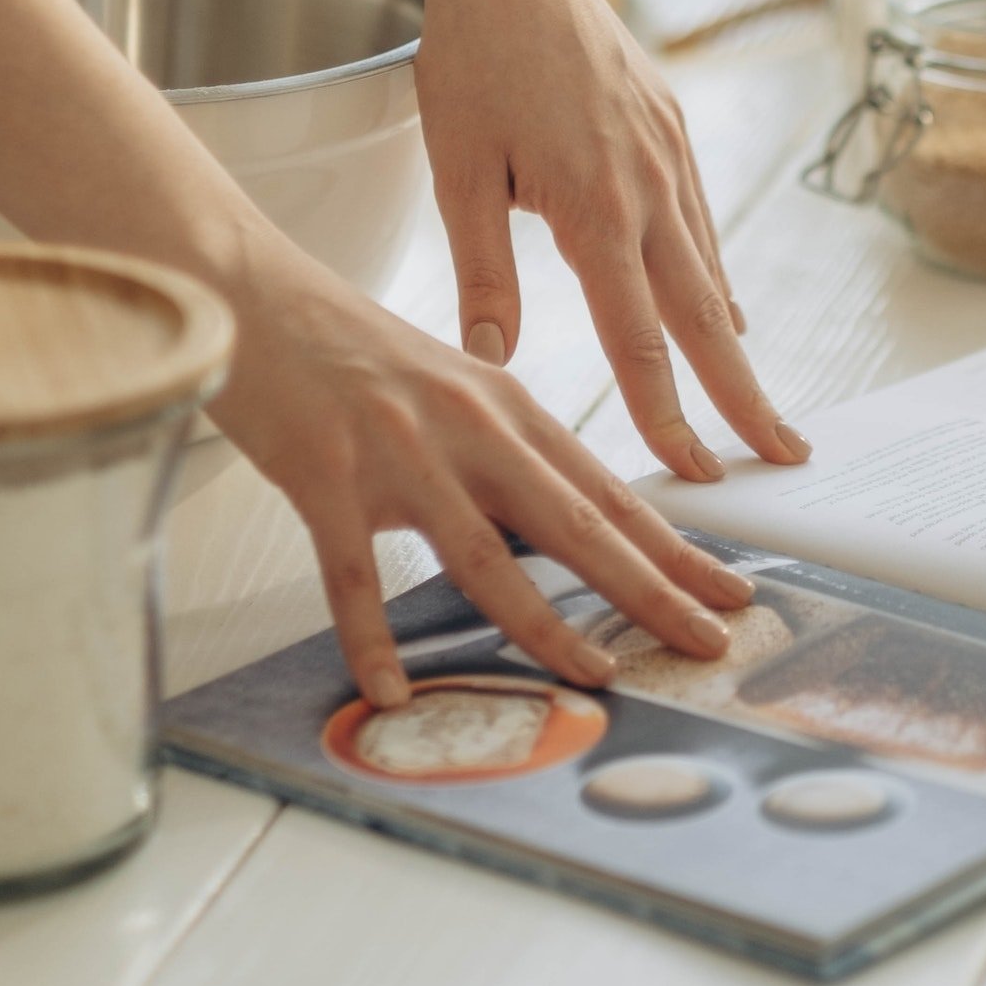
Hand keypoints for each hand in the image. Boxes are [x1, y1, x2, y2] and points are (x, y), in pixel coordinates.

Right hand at [212, 241, 758, 704]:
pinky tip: (389, 693)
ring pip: (484, 555)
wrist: (254, 293)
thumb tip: (564, 525)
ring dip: (544, 623)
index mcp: (506, 406)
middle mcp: (468, 427)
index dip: (675, 548)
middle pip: (574, 523)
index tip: (732, 593)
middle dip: (651, 589)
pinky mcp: (325, 476)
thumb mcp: (451, 388)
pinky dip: (371, 638)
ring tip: (598, 677)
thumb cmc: (352, 349)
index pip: (608, 491)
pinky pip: (352, 574)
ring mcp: (397, 454)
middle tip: (711, 643)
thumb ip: (506, 451)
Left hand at [413, 0, 808, 483]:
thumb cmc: (469, 60)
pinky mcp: (672, 124)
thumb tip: (491, 367)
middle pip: (704, 316)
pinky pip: (702, 218)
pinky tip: (722, 311)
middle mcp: (647, 182)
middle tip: (785, 460)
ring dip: (734, 345)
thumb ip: (483, 276)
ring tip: (760, 407)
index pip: (638, 336)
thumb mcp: (457, 173)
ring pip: (709, 267)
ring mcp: (669, 150)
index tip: (691, 474)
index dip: (665, 414)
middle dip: (744, 396)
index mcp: (593, 205)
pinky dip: (716, 275)